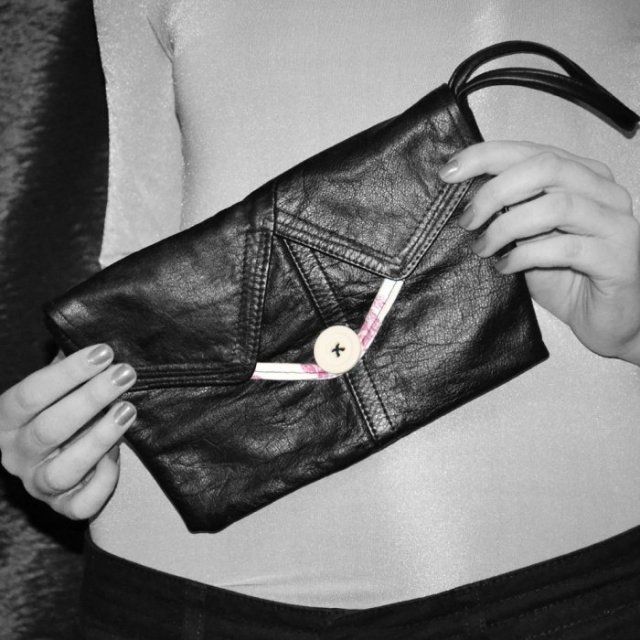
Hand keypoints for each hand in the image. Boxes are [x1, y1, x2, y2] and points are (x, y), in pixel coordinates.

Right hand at [0, 345, 136, 518]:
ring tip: (129, 410)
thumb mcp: (58, 387)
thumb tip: (92, 328)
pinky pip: (81, 505)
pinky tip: (118, 458)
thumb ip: (69, 365)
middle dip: (91, 398)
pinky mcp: (62, 508)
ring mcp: (37, 484)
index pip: (30, 394)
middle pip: (49, 429)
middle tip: (126, 373)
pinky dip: (102, 483)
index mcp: (7, 419)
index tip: (105, 352)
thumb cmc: (63, 410)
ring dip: (99, 439)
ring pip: (63, 471)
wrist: (62, 457)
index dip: (67, 373)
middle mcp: (16, 454)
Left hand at [439, 141, 639, 365]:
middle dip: (494, 191)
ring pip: (556, 205)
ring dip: (507, 226)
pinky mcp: (617, 258)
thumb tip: (465, 195)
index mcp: (581, 175)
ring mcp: (615, 222)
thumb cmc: (565, 277)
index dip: (486, 156)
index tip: (448, 173)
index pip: (530, 150)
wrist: (606, 319)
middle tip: (467, 220)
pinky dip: (526, 255)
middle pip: (545, 167)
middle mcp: (604, 190)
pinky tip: (506, 267)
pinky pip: (567, 249)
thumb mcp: (528, 236)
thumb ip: (510, 210)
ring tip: (482, 248)